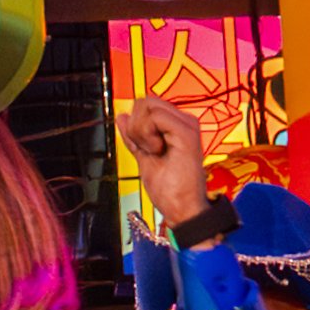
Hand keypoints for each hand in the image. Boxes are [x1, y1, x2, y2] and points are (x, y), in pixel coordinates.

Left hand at [112, 97, 215, 226]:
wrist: (183, 209)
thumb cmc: (169, 190)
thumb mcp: (144, 158)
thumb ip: (133, 137)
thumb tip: (121, 116)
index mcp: (177, 126)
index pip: (146, 105)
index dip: (134, 124)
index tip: (143, 149)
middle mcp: (184, 121)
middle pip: (145, 101)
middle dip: (135, 125)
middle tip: (146, 150)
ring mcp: (187, 124)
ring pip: (148, 104)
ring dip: (140, 131)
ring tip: (153, 151)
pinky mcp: (186, 131)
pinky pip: (155, 116)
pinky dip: (146, 134)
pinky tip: (157, 151)